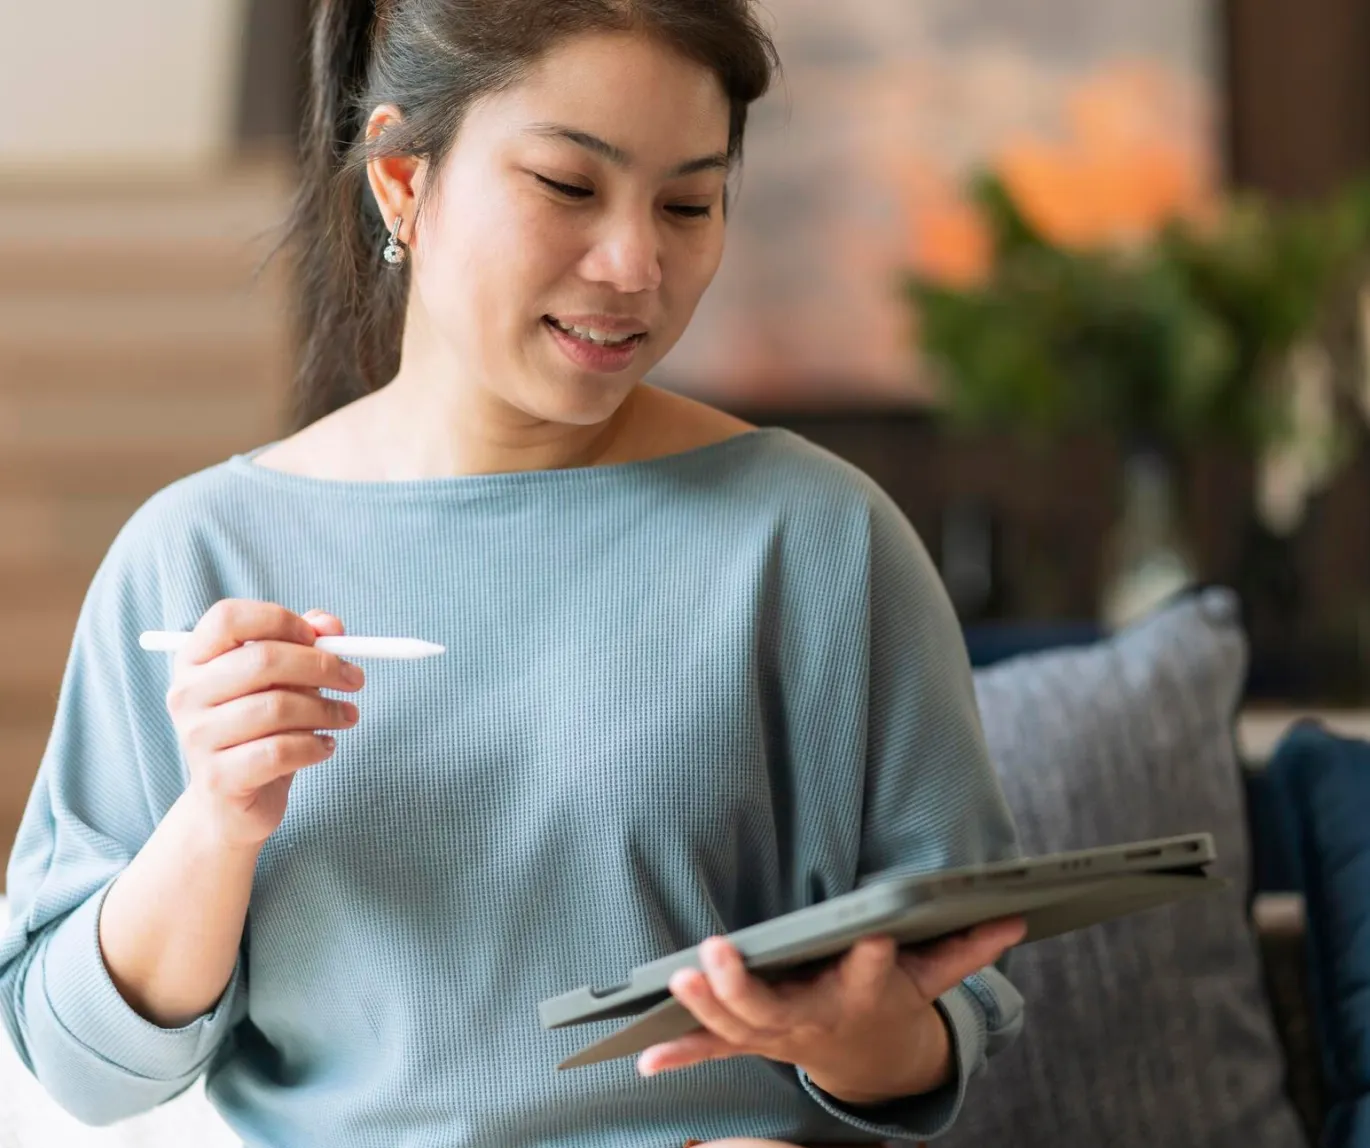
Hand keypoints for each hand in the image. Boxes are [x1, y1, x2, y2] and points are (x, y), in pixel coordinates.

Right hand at [166, 600, 364, 848]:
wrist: (230, 804)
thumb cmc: (260, 730)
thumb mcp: (282, 682)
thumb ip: (306, 645)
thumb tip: (331, 625)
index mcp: (195, 659)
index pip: (228, 618)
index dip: (279, 620)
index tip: (319, 637)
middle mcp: (186, 694)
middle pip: (262, 659)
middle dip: (321, 666)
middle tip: (355, 678)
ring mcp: (197, 737)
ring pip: (278, 707)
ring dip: (326, 710)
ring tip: (346, 717)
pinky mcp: (218, 778)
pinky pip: (280, 751)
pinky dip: (315, 746)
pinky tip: (326, 747)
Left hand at [637, 916, 1026, 1104]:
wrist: (873, 1065)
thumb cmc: (894, 1001)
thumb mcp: (931, 976)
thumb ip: (965, 946)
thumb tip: (1016, 916)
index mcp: (862, 995)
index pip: (872, 973)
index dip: (874, 957)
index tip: (874, 934)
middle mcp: (814, 1018)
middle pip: (778, 1006)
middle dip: (746, 983)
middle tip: (719, 950)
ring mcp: (778, 1036)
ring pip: (736, 1025)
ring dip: (705, 1005)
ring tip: (677, 980)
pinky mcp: (753, 1043)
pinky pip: (713, 1051)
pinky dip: (681, 1056)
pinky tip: (645, 1058)